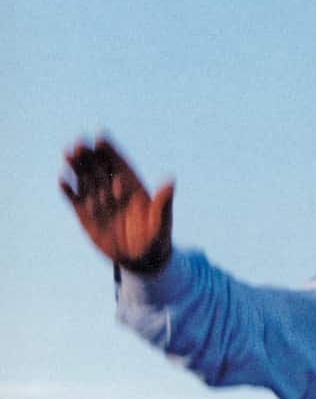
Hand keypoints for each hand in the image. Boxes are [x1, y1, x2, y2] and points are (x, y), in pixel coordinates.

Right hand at [60, 136, 174, 273]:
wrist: (141, 260)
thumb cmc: (156, 241)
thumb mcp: (161, 224)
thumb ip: (163, 204)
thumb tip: (170, 182)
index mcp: (133, 188)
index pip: (120, 165)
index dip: (111, 151)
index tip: (101, 137)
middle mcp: (114, 191)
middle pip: (100, 168)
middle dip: (90, 155)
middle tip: (80, 143)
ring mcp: (99, 201)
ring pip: (86, 180)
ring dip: (77, 167)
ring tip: (68, 154)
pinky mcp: (86, 215)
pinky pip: (75, 200)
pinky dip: (69, 192)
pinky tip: (62, 181)